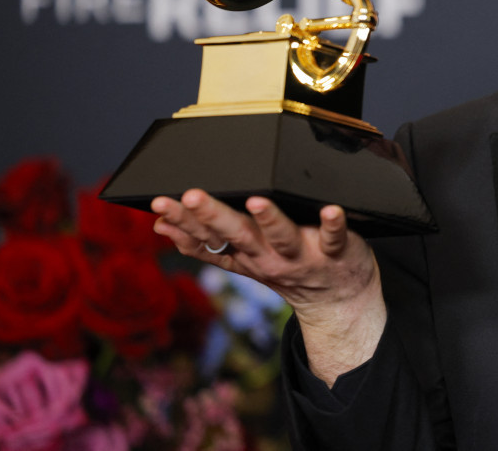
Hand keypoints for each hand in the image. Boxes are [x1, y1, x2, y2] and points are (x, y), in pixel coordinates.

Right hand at [152, 190, 385, 384]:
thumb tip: (161, 225)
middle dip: (213, 216)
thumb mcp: (241, 260)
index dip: (183, 224)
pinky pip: (334, 236)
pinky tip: (331, 210)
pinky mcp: (335, 251)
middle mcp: (269, 257)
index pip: (207, 240)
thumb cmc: (287, 268)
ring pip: (283, 236)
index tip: (160, 204)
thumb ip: (205, 244)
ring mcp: (303, 255)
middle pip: (238, 235)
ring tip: (256, 202)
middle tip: (190, 196)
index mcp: (244, 255)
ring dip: (270, 220)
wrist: (337, 300)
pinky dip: (333, 223)